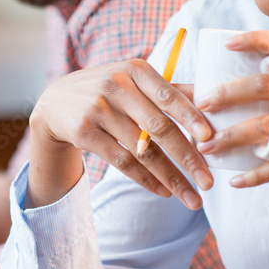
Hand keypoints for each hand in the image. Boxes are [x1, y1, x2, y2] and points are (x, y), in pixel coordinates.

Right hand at [29, 59, 215, 209]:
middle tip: (209, 182)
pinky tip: (164, 192)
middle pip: (158, 127)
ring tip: (192, 197)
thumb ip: (170, 90)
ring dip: (170, 177)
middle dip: (187, 157)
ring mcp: (97, 110)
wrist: (56, 101)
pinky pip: (122, 162)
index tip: (211, 138)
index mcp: (135, 70)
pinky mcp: (83, 132)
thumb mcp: (134, 81)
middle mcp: (116, 86)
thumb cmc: (108, 90)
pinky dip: (146, 180)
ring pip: (142, 150)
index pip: (168, 95)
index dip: (190, 117)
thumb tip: (212, 100)